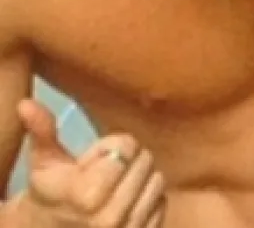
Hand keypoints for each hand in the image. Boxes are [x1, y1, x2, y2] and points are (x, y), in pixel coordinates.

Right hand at [16, 99, 165, 227]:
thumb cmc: (50, 192)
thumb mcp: (44, 162)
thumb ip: (42, 131)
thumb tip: (26, 103)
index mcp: (87, 194)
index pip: (126, 147)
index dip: (111, 145)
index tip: (93, 158)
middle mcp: (111, 216)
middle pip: (145, 160)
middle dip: (127, 159)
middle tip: (106, 169)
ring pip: (157, 180)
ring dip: (141, 177)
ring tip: (117, 183)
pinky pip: (162, 202)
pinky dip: (149, 197)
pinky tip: (127, 200)